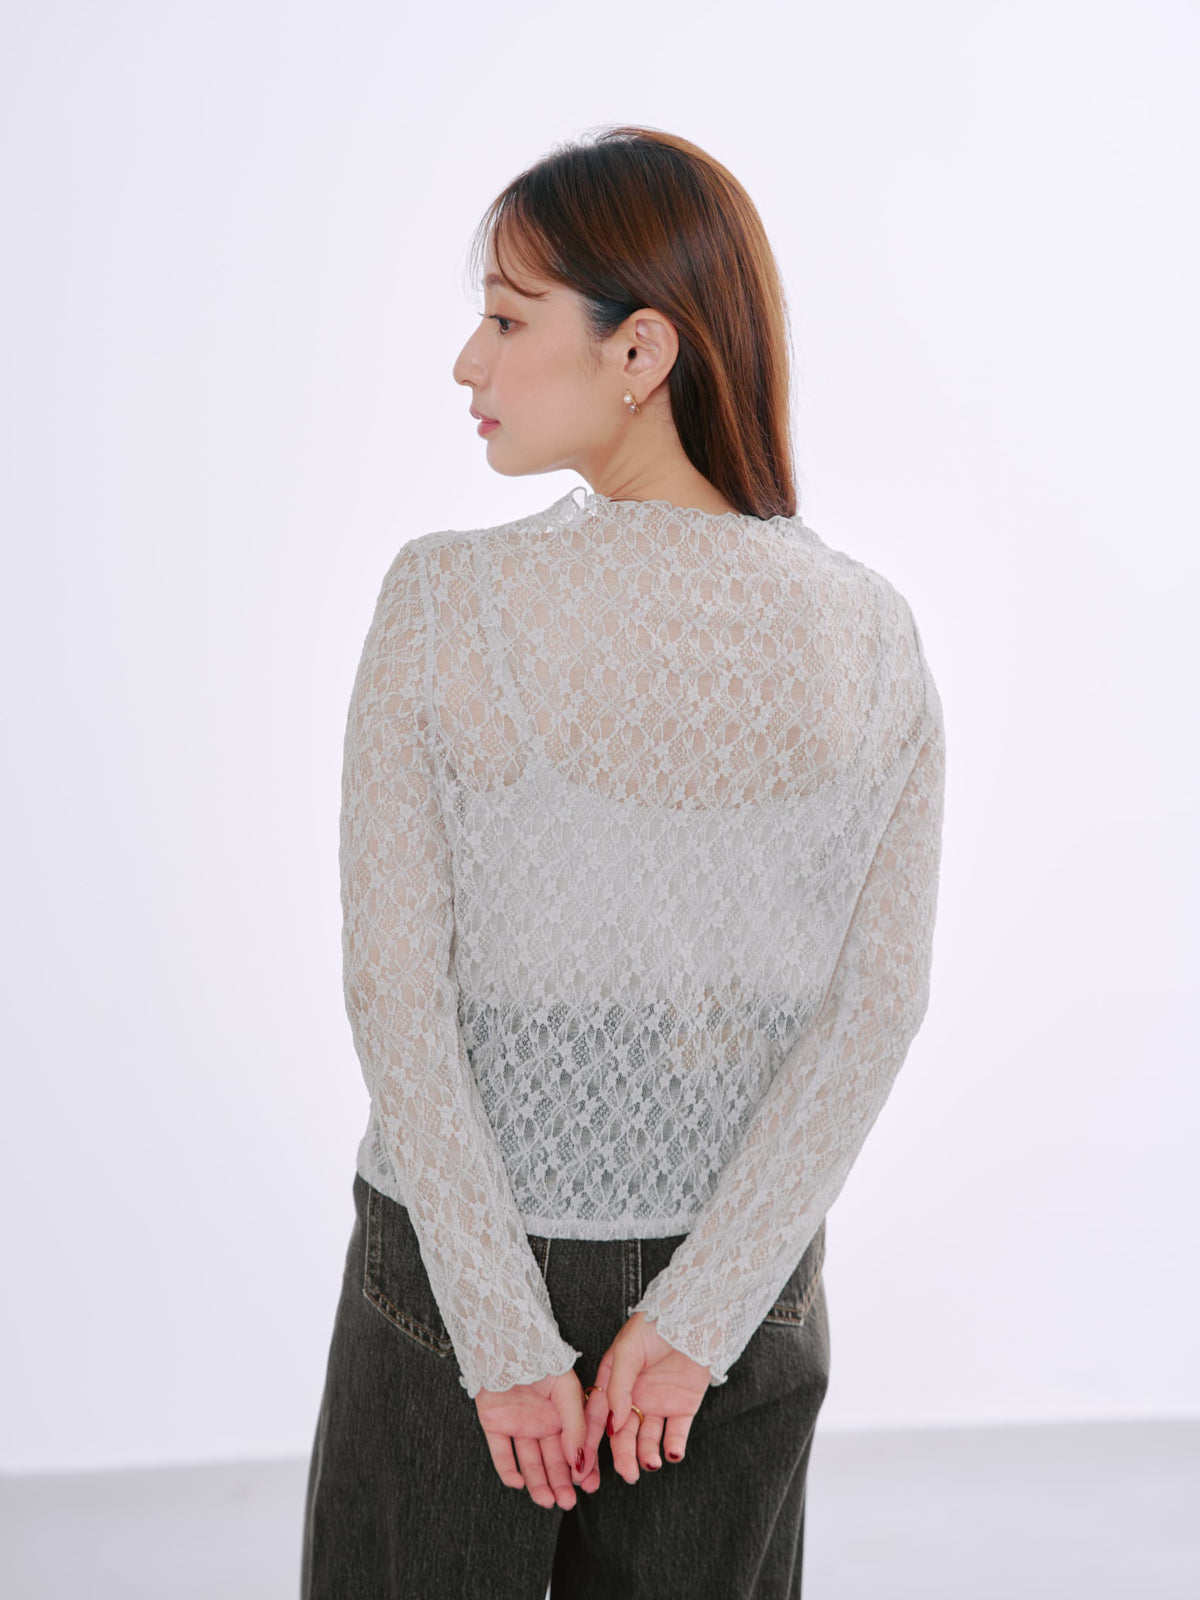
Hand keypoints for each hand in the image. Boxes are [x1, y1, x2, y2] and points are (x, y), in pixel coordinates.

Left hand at [474, 1367, 600, 1511]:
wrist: (506, 1340)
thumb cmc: (541, 1357)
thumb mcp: (567, 1389)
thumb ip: (574, 1424)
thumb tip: (580, 1459)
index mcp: (562, 1415)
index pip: (574, 1448)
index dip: (583, 1468)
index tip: (589, 1486)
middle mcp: (541, 1423)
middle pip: (552, 1460)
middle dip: (561, 1483)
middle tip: (568, 1502)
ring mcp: (517, 1425)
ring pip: (529, 1461)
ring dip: (537, 1483)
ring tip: (547, 1501)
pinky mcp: (494, 1424)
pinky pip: (501, 1452)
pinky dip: (507, 1469)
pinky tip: (517, 1483)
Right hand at [593, 1311, 712, 1483]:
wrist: (692, 1316)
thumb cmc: (653, 1325)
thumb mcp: (627, 1350)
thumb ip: (618, 1387)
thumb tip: (613, 1425)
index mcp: (613, 1381)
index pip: (598, 1417)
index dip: (590, 1441)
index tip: (584, 1465)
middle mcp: (634, 1397)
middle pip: (623, 1434)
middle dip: (623, 1456)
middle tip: (626, 1473)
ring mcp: (658, 1403)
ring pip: (648, 1438)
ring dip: (647, 1455)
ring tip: (651, 1463)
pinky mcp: (683, 1407)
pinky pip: (677, 1433)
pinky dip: (675, 1447)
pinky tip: (672, 1454)